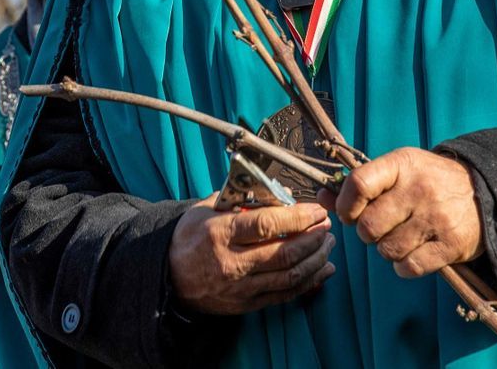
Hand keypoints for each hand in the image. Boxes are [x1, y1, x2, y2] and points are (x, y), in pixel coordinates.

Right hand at [168, 195, 335, 314]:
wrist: (169, 276)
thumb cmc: (190, 238)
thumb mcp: (206, 209)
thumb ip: (240, 199)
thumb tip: (278, 192)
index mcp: (220, 233)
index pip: (267, 225)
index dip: (298, 218)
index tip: (316, 210)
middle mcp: (232, 262)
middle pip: (284, 253)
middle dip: (313, 238)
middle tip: (326, 226)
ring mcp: (240, 287)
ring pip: (290, 276)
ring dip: (316, 259)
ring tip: (327, 244)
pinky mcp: (246, 304)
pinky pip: (285, 295)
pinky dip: (309, 282)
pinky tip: (322, 269)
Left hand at [322, 148, 482, 277]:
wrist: (484, 192)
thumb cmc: (429, 181)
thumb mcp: (398, 169)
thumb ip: (360, 183)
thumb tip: (320, 198)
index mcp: (402, 165)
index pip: (358, 184)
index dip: (344, 205)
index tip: (348, 213)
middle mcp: (419, 190)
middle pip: (368, 226)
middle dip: (367, 233)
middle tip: (379, 227)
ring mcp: (436, 218)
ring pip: (387, 250)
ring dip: (387, 249)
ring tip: (400, 236)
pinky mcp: (451, 245)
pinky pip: (409, 267)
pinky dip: (404, 266)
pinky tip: (413, 252)